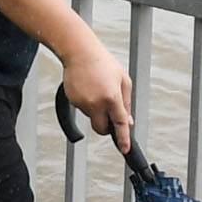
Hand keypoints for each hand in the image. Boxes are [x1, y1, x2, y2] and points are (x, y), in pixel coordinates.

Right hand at [57, 39, 134, 155]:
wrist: (79, 52)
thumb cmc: (103, 63)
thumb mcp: (123, 80)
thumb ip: (127, 102)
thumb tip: (128, 120)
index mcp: (112, 96)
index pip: (120, 123)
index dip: (123, 138)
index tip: (125, 149)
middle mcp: (96, 102)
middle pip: (101, 129)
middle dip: (106, 128)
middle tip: (109, 118)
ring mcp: (83, 103)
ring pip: (92, 117)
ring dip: (97, 109)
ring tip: (97, 88)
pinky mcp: (73, 101)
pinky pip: (83, 109)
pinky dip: (87, 102)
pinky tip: (88, 88)